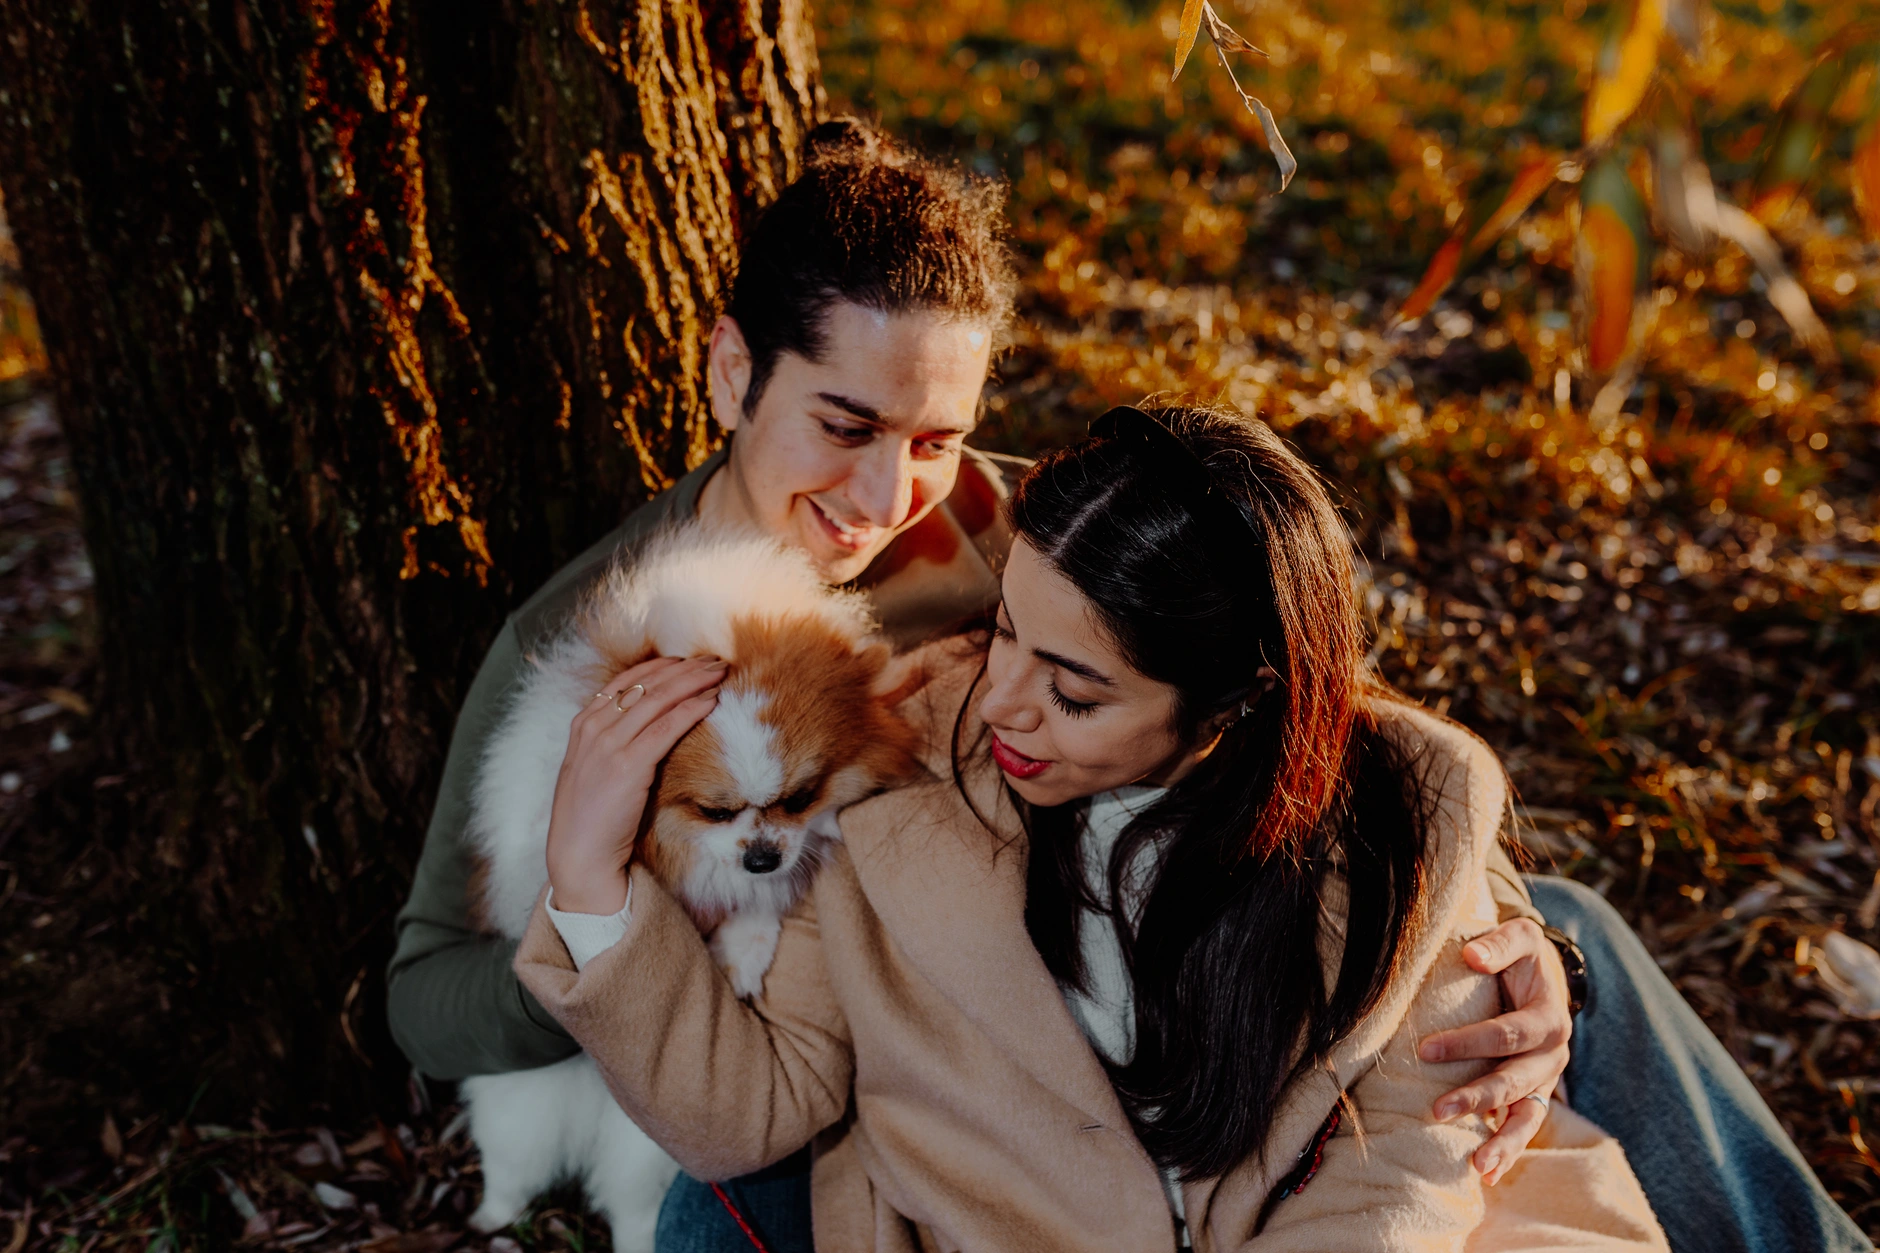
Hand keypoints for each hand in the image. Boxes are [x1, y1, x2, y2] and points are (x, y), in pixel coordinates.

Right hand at [544, 655, 726, 915]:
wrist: (579, 853)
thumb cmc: (591, 815)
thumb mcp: (592, 767)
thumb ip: (611, 740)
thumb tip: (646, 723)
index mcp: (583, 723)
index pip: (625, 680)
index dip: (660, 666)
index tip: (687, 659)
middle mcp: (594, 727)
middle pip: (647, 684)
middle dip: (685, 668)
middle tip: (714, 660)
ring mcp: (609, 744)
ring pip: (659, 699)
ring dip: (694, 681)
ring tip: (720, 672)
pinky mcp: (628, 764)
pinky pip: (666, 728)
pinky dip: (691, 710)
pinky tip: (712, 701)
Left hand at [1418, 917, 1571, 1185]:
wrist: (1544, 977)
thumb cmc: (1523, 957)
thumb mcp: (1520, 937)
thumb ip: (1499, 943)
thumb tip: (1471, 956)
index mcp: (1549, 1018)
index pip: (1506, 1035)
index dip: (1467, 1042)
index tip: (1425, 1049)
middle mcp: (1552, 1056)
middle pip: (1515, 1081)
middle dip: (1477, 1097)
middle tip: (1436, 1110)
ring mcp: (1545, 1080)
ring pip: (1528, 1117)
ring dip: (1501, 1141)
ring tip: (1477, 1165)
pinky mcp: (1535, 1095)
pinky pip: (1524, 1128)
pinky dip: (1508, 1152)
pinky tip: (1486, 1177)